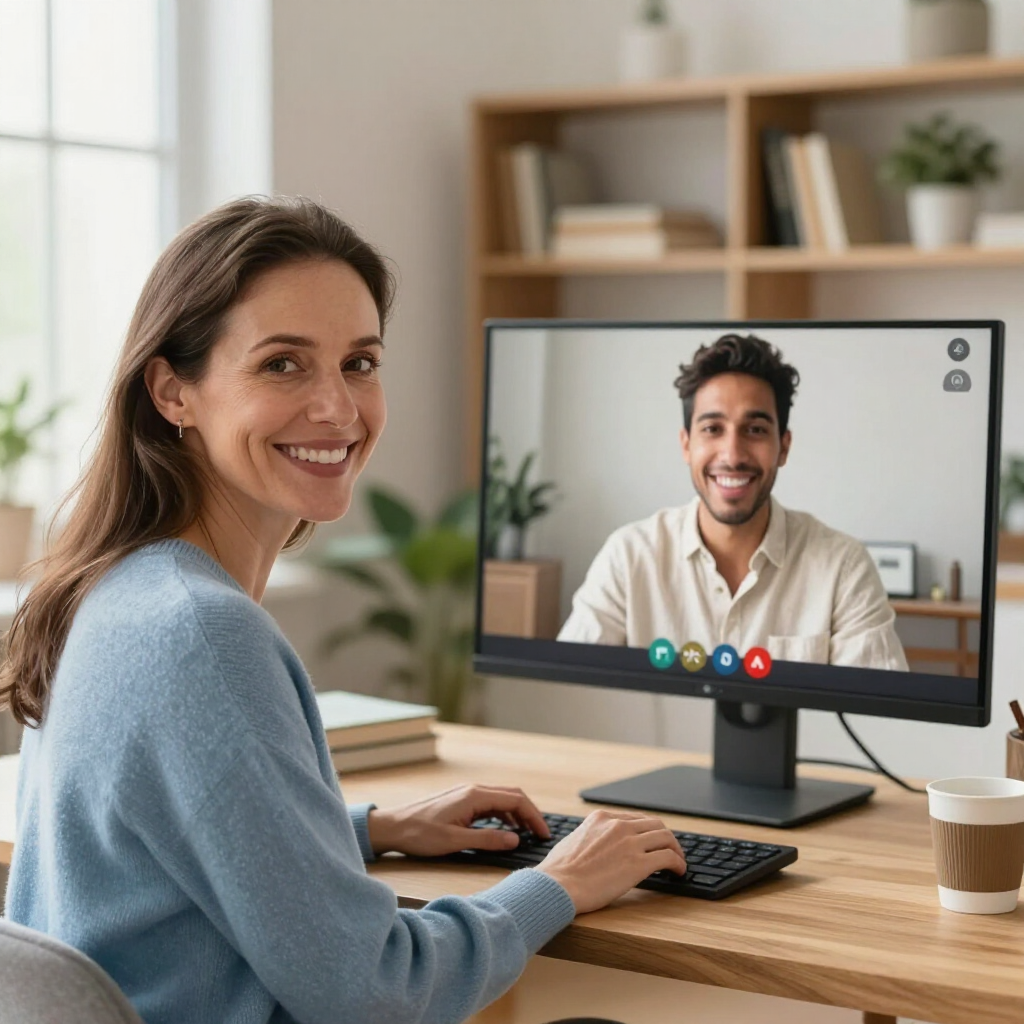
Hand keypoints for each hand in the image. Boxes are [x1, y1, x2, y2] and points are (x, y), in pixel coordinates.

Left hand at [366, 784, 550, 856]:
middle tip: (541, 835)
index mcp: (474, 796)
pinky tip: (506, 829)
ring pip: (501, 799)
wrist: (393, 827)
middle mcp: (473, 790)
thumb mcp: (455, 841)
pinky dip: (504, 815)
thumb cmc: (420, 834)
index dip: (534, 817)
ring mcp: (467, 794)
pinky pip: (490, 804)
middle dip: (530, 814)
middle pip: (512, 796)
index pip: (515, 800)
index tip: (544, 834)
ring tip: (528, 834)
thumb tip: (515, 839)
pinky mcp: (461, 801)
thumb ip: (487, 839)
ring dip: (517, 814)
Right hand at [536, 809, 686, 914]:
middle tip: (671, 851)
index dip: (648, 831)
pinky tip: (678, 872)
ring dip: (676, 850)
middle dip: (666, 838)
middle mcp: (617, 825)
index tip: (653, 841)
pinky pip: (668, 858)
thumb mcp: (573, 840)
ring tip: (678, 862)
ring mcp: (629, 843)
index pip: (635, 819)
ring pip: (666, 837)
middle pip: (655, 824)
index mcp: (601, 817)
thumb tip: (595, 845)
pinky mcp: (638, 864)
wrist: (557, 885)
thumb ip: (590, 836)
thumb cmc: (559, 871)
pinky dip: (678, 864)